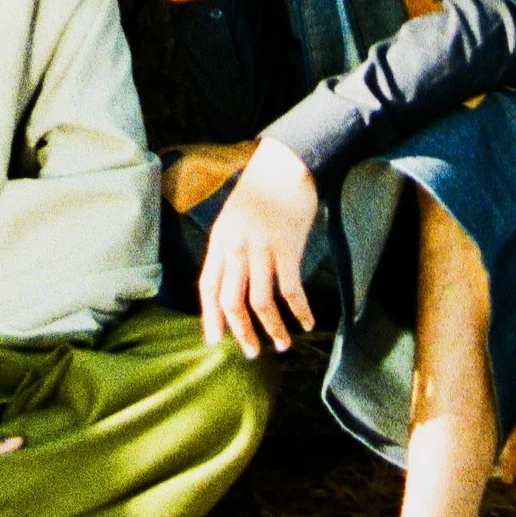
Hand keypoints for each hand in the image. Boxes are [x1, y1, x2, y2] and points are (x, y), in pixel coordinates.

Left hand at [199, 138, 319, 358]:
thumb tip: (231, 285)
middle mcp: (237, 246)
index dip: (210, 316)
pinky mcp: (288, 247)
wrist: (286, 164)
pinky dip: (299, 311)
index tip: (214, 341)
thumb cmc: (260, 191)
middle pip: (232, 299)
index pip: (208, 285)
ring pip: (261, 301)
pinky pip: (291, 289)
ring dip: (272, 329)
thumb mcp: (233, 218)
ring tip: (282, 345)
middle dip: (241, 331)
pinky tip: (307, 323)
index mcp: (220, 239)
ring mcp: (262, 247)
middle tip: (251, 353)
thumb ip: (230, 249)